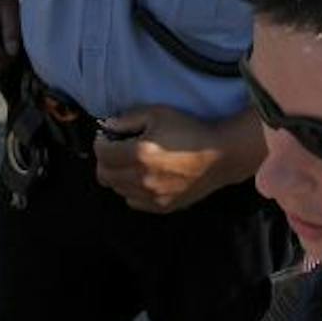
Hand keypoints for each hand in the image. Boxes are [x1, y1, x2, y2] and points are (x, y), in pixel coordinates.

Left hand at [93, 105, 239, 213]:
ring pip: (117, 190)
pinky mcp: (161, 207)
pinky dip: (131, 190)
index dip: (101, 141)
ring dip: (117, 175)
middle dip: (105, 160)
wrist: (220, 156)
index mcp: (138, 154)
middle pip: (104, 175)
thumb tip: (108, 126)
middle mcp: (141, 179)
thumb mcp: (158, 113)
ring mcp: (151, 196)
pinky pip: (133, 201)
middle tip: (116, 149)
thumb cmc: (189, 130)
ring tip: (131, 162)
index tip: (108, 135)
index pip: (102, 153)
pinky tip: (143, 177)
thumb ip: (128, 119)